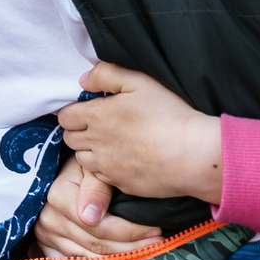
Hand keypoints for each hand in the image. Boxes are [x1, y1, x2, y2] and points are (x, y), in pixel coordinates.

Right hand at [31, 154, 162, 258]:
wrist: (61, 171)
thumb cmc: (83, 166)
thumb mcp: (92, 166)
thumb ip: (96, 187)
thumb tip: (91, 217)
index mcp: (59, 198)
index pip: (100, 227)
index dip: (130, 232)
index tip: (156, 230)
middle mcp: (50, 220)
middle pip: (97, 246)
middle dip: (131, 247)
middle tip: (158, 244)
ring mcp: (47, 236)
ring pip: (89, 259)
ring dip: (119, 259)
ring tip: (146, 253)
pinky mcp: (48, 246)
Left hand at [57, 63, 220, 206]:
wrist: (194, 155)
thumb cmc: (169, 114)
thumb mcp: (140, 81)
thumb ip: (107, 74)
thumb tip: (84, 80)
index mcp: (97, 116)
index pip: (65, 117)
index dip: (75, 112)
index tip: (90, 110)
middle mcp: (96, 144)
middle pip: (70, 139)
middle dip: (79, 131)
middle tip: (101, 125)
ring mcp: (107, 167)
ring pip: (82, 159)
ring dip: (90, 151)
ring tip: (112, 142)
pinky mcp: (121, 184)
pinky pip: (102, 176)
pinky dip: (107, 168)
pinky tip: (126, 159)